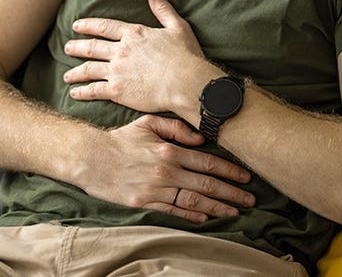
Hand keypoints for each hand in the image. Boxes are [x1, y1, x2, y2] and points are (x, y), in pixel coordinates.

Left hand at [63, 0, 218, 116]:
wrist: (186, 83)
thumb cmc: (185, 56)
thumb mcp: (177, 27)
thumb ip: (162, 9)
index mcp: (134, 34)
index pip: (104, 27)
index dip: (88, 25)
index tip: (76, 25)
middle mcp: (121, 50)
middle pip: (92, 47)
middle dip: (76, 47)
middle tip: (66, 48)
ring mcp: (117, 70)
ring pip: (89, 69)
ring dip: (75, 72)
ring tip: (66, 76)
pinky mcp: (117, 91)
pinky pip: (94, 89)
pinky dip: (82, 91)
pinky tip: (74, 93)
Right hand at [77, 114, 254, 223]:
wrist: (91, 158)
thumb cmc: (120, 139)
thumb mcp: (148, 123)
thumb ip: (176, 129)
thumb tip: (200, 139)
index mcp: (169, 150)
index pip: (208, 162)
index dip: (230, 170)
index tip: (247, 176)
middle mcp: (166, 171)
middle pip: (207, 184)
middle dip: (232, 192)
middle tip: (250, 198)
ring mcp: (156, 189)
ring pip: (194, 200)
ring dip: (217, 206)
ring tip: (235, 211)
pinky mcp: (145, 203)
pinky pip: (174, 210)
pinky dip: (192, 214)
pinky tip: (206, 217)